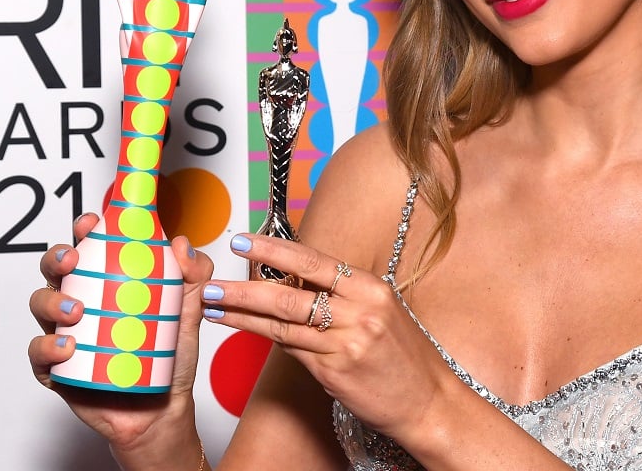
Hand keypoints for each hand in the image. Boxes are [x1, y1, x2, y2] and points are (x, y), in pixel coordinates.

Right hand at [27, 213, 214, 453]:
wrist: (162, 408)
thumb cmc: (169, 355)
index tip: (90, 222)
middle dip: (56, 258)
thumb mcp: (189, 311)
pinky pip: (39, 354)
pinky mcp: (58, 368)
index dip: (83, 230)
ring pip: (41, 306)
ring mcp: (66, 333)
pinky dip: (47, 347)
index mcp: (107, 282)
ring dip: (51, 302)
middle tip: (72, 261)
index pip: (89, 247)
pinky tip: (67, 346)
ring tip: (76, 313)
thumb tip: (181, 244)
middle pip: (55, 271)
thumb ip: (194, 275)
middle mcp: (82, 302)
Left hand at [201, 234, 447, 435]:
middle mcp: (360, 311)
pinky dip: (262, 338)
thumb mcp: (381, 312)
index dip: (275, 250)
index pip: (314, 262)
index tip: (244, 240)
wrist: (429, 401)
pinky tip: (238, 328)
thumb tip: (297, 281)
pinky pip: (291, 350)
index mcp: (371, 287)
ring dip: (242, 313)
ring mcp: (347, 343)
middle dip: (246, 284)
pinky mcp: (335, 373)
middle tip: (213, 277)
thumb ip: (344, 295)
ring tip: (212, 304)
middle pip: (291, 294)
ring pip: (283, 323)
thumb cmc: (404, 356)